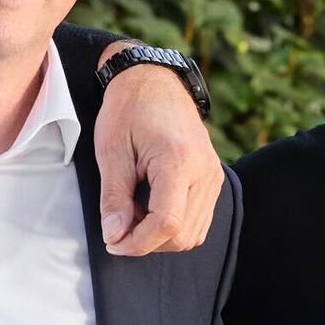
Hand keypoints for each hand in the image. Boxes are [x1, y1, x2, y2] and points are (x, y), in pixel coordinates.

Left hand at [97, 58, 224, 255]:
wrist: (154, 81)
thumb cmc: (130, 109)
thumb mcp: (111, 151)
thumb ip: (114, 197)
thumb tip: (115, 235)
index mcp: (179, 160)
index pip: (167, 223)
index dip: (138, 242)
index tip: (114, 242)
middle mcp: (205, 171)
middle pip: (182, 235)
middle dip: (147, 242)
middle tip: (118, 225)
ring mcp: (213, 176)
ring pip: (193, 234)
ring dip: (160, 236)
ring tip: (133, 213)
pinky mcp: (213, 179)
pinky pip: (198, 220)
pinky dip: (173, 226)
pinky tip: (150, 208)